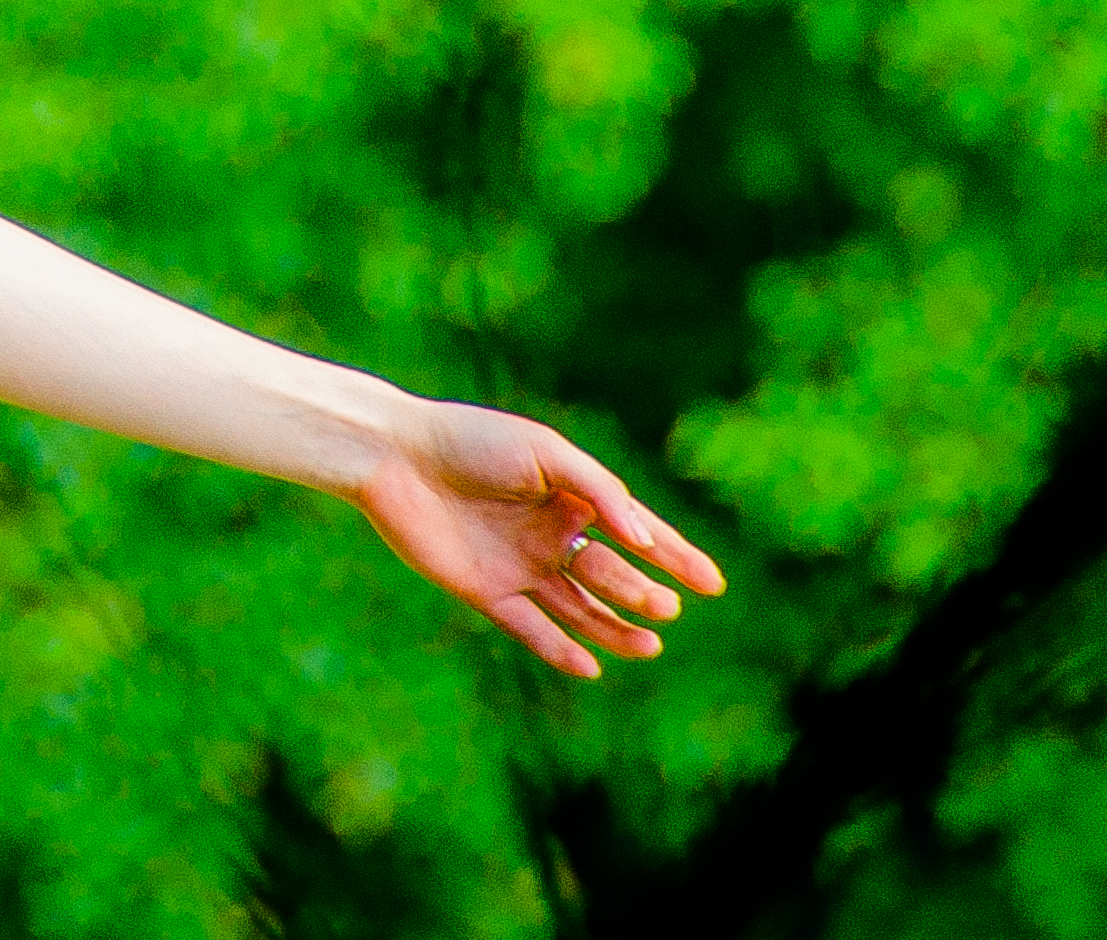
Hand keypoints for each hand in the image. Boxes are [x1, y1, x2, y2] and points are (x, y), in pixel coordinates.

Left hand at [350, 395, 728, 678]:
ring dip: (614, 627)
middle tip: (666, 607)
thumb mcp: (544, 453)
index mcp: (569, 496)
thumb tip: (646, 537)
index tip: (714, 584)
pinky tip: (591, 666)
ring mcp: (519, 565)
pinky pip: (530, 628)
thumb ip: (599, 491)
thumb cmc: (470, 441)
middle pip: (610, 573)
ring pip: (579, 608)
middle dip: (642, 592)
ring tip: (650, 645)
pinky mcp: (484, 590)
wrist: (392, 455)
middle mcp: (549, 534)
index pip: (635, 532)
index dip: (676, 557)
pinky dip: (560, 649)